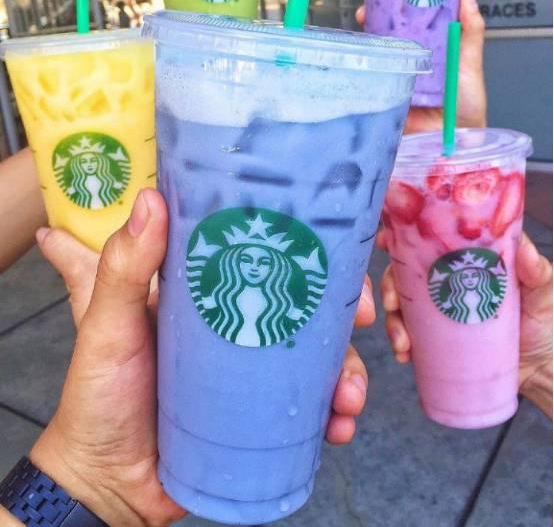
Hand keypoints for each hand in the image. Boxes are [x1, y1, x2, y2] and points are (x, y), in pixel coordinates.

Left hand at [32, 190, 373, 525]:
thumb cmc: (99, 396)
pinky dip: (334, 412)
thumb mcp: (107, 326)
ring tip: (348, 394)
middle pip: (304, 302)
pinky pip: (311, 406)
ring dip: (347, 368)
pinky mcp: (263, 413)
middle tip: (364, 318)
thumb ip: (123, 268)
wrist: (108, 483)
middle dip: (342, 309)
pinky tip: (339, 425)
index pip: (263, 254)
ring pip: (317, 354)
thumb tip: (151, 198)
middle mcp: (237, 322)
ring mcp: (253, 369)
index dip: (304, 248)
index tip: (333, 252)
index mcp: (205, 291)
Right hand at [356, 0, 486, 132]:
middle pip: (384, 38)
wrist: (457, 139)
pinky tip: (356, 64)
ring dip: (363, 46)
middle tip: (364, 12)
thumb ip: (471, 31)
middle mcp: (408, 62)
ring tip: (359, 35)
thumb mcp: (470, 62)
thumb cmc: (467, 103)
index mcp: (427, 49)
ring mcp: (394, 80)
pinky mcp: (384, 100)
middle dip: (371, 23)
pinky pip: (370, 85)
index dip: (395, 8)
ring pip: (374, 59)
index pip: (408, 24)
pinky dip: (361, 75)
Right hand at [379, 232, 552, 417]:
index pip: (426, 241)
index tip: (385, 241)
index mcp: (462, 260)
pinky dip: (400, 342)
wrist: (543, 368)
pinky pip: (408, 334)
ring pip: (401, 305)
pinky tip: (404, 354)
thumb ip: (536, 270)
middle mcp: (444, 280)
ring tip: (402, 342)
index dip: (401, 238)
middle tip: (390, 303)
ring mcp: (438, 310)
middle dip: (388, 286)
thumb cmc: (544, 321)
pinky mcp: (436, 338)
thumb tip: (523, 252)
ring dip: (392, 321)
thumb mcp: (542, 291)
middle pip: (403, 273)